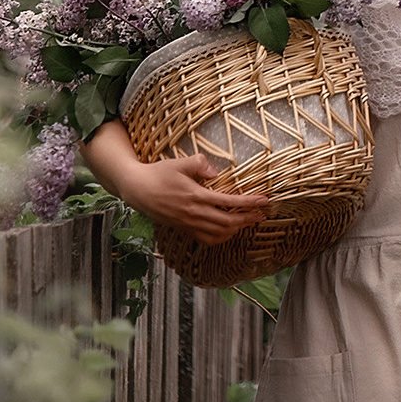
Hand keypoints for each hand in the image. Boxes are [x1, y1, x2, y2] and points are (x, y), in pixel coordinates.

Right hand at [120, 153, 268, 246]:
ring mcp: (188, 223)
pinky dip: (221, 237)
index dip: (249, 202)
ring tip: (249, 221)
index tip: (264, 200)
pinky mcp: (183, 228)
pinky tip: (228, 231)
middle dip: (248, 218)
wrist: (136, 189)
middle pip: (228, 221)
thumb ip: (200, 163)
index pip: (229, 201)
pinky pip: (206, 239)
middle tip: (262, 214)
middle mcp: (194, 213)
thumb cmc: (158, 173)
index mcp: (196, 196)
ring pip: (219, 233)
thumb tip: (215, 171)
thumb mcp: (179, 162)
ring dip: (237, 229)